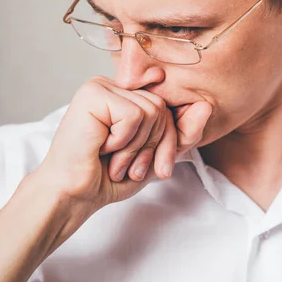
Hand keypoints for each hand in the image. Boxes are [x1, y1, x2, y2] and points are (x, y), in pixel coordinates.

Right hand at [37, 76, 211, 217]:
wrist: (74, 195)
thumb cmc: (108, 177)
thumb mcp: (156, 155)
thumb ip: (181, 133)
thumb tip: (207, 106)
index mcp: (125, 96)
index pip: (166, 108)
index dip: (166, 140)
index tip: (153, 165)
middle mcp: (113, 86)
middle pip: (161, 108)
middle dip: (153, 146)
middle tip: (128, 167)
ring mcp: (101, 86)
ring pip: (151, 111)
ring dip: (136, 148)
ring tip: (114, 160)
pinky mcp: (93, 94)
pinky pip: (133, 115)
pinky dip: (122, 141)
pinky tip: (101, 147)